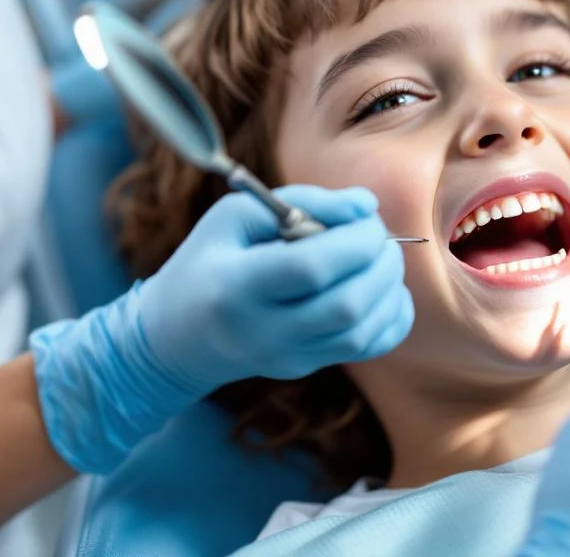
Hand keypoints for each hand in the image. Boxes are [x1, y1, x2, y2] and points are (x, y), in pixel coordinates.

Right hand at [31, 185, 413, 471]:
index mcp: (237, 286)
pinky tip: (384, 290)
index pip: (312, 269)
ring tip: (380, 259)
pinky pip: (369, 348)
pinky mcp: (305, 367)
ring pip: (363, 333)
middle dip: (381, 265)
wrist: (177, 335)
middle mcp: (263, 331)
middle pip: (346, 307)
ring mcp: (286, 356)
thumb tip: (366, 205)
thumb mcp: (237, 215)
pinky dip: (392, 317)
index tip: (366, 219)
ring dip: (390, 288)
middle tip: (380, 239)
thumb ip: (304, 201)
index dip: (355, 240)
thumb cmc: (211, 259)